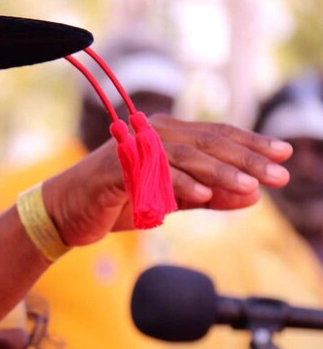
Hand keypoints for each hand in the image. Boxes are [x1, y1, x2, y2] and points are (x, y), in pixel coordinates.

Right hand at [43, 114, 292, 246]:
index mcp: (164, 137)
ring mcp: (132, 149)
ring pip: (185, 156)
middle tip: (279, 173)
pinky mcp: (116, 169)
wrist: (64, 213)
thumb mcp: (169, 202)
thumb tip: (253, 196)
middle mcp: (150, 135)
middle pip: (207, 142)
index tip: (284, 155)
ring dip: (220, 172)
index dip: (250, 143)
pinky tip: (202, 196)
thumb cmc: (114, 204)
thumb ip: (208, 196)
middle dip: (246, 158)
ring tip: (250, 187)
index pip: (215, 135)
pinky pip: (153, 173)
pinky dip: (179, 183)